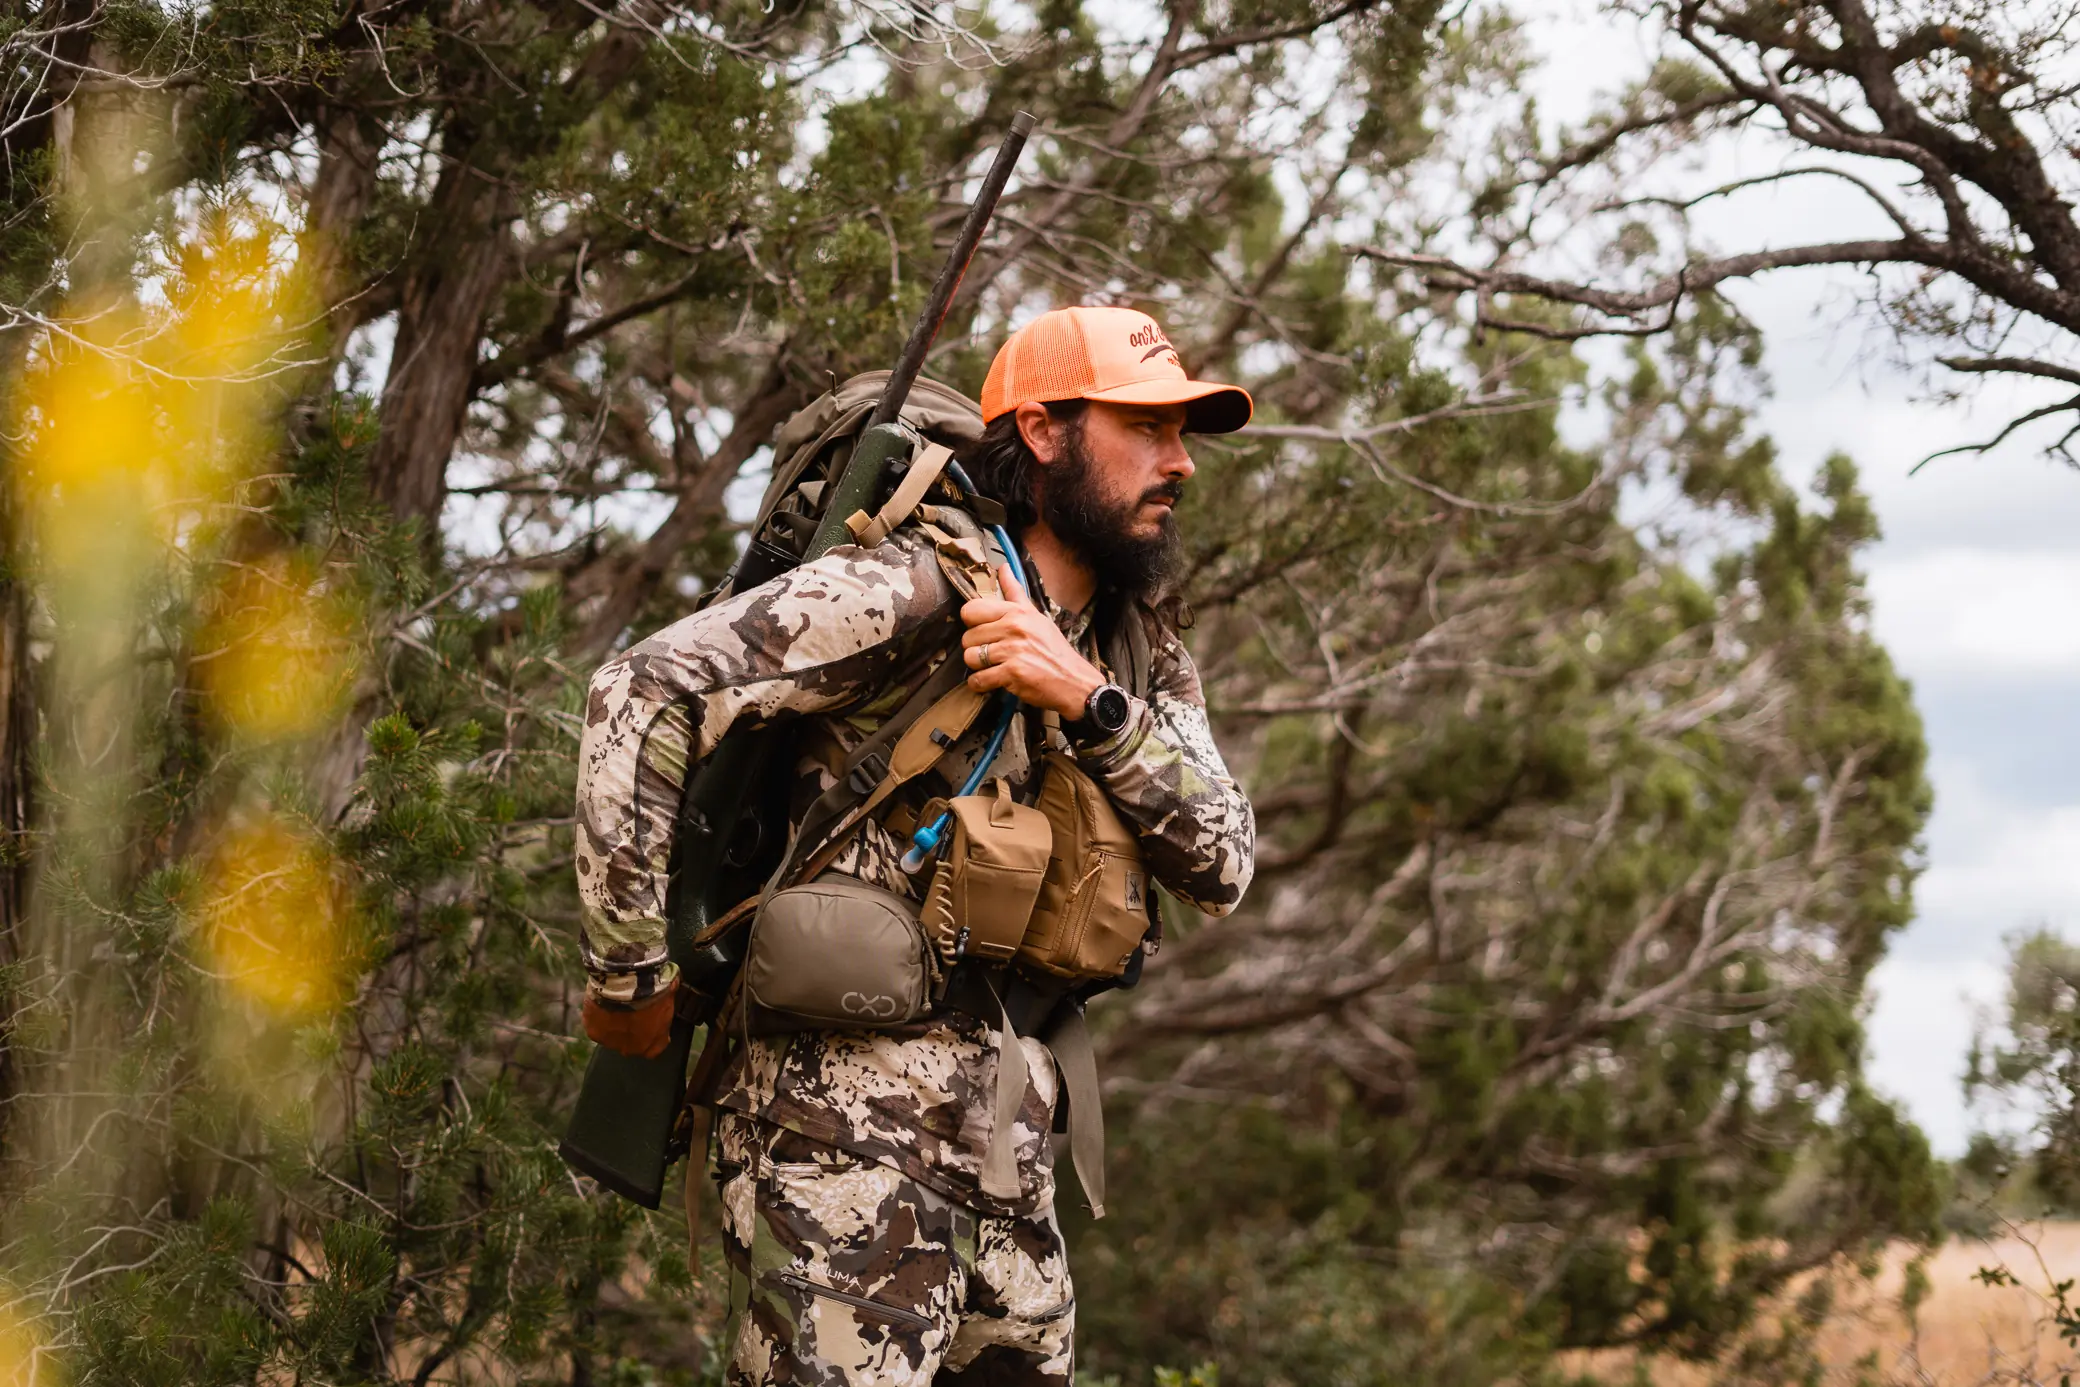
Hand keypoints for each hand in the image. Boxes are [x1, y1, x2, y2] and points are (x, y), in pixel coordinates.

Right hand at [583, 982, 677, 1057]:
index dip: (652, 1034)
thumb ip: (667, 1001)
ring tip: (612, 1007)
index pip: (654, 1048)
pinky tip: (599, 1006)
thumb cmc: (654, 989)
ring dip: (613, 1026)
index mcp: (653, 1043)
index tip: (650, 1023)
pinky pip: (595, 1027)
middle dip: (631, 1032)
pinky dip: (596, 1018)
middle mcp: (632, 1049)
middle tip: (629, 1013)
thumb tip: (672, 986)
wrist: (628, 984)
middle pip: (631, 1045)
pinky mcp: (594, 1033)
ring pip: (612, 1037)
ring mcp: (611, 1043)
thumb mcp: (669, 994)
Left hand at [961, 571, 1105, 719]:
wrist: (1073, 681)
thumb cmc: (1054, 651)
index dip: (972, 623)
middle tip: (993, 654)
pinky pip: (978, 679)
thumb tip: (1003, 568)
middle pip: (968, 637)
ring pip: (970, 658)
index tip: (982, 630)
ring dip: (978, 667)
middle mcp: (1014, 628)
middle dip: (976, 648)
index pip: (971, 610)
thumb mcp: (1037, 617)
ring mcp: (1012, 651)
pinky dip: (982, 684)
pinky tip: (994, 681)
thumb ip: (1015, 593)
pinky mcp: (1012, 673)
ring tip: (994, 667)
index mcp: (1017, 612)